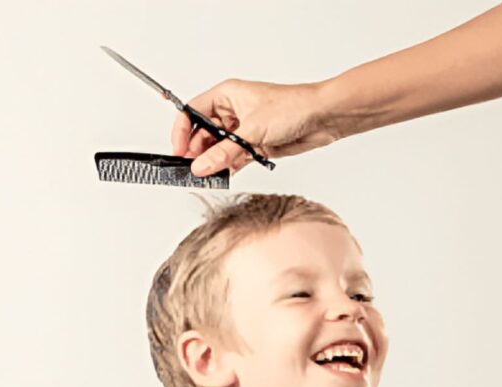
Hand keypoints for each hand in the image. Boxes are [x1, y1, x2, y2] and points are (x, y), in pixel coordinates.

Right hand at [171, 79, 338, 176]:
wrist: (322, 118)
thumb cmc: (293, 107)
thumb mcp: (252, 131)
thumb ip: (223, 152)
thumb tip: (199, 166)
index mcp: (226, 96)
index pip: (192, 112)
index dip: (182, 131)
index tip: (179, 151)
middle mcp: (232, 112)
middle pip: (202, 134)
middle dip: (197, 152)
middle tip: (193, 170)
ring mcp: (243, 130)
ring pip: (218, 149)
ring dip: (214, 163)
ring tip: (209, 175)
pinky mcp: (255, 146)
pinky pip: (234, 159)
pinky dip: (229, 168)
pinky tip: (224, 175)